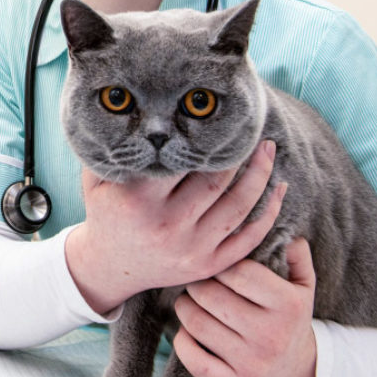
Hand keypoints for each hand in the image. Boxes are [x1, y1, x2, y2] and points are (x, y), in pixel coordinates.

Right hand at [64, 140, 284, 313]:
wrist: (108, 268)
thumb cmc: (105, 213)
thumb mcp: (96, 179)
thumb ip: (112, 148)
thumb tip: (128, 108)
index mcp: (140, 200)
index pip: (182, 161)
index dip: (203, 138)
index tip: (217, 118)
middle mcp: (169, 225)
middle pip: (217, 181)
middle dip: (239, 151)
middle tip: (251, 126)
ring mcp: (192, 249)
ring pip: (239, 206)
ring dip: (260, 174)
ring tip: (269, 148)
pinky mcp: (209, 265)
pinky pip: (249, 239)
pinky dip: (269, 214)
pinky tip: (280, 190)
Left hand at [173, 238, 316, 376]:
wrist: (297, 372)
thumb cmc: (291, 317)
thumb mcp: (304, 284)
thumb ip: (296, 254)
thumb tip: (287, 234)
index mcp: (287, 305)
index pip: (238, 272)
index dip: (219, 262)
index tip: (214, 261)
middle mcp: (270, 336)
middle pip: (211, 296)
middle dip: (197, 282)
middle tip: (196, 279)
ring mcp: (252, 364)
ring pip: (197, 324)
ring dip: (185, 306)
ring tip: (189, 299)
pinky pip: (194, 359)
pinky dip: (182, 341)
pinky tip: (187, 329)